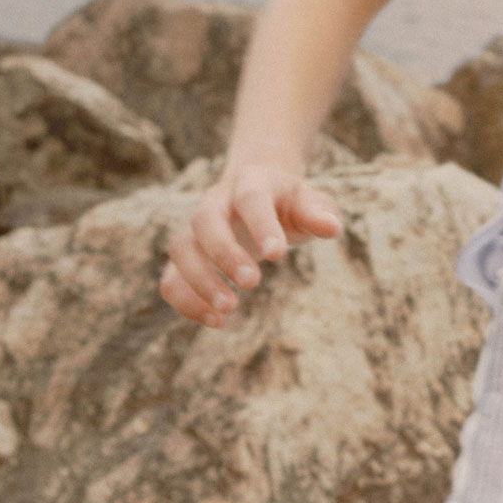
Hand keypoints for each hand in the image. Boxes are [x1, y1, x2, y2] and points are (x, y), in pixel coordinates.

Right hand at [161, 161, 342, 326]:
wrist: (257, 192)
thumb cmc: (288, 203)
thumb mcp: (309, 202)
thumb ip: (318, 214)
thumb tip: (332, 228)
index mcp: (251, 182)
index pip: (251, 199)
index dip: (261, 225)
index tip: (277, 256)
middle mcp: (216, 201)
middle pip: (206, 221)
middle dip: (225, 253)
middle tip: (252, 283)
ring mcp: (195, 228)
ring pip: (180, 248)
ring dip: (199, 281)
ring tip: (227, 311)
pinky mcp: (187, 256)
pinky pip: (170, 276)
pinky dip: (185, 300)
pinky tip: (215, 321)